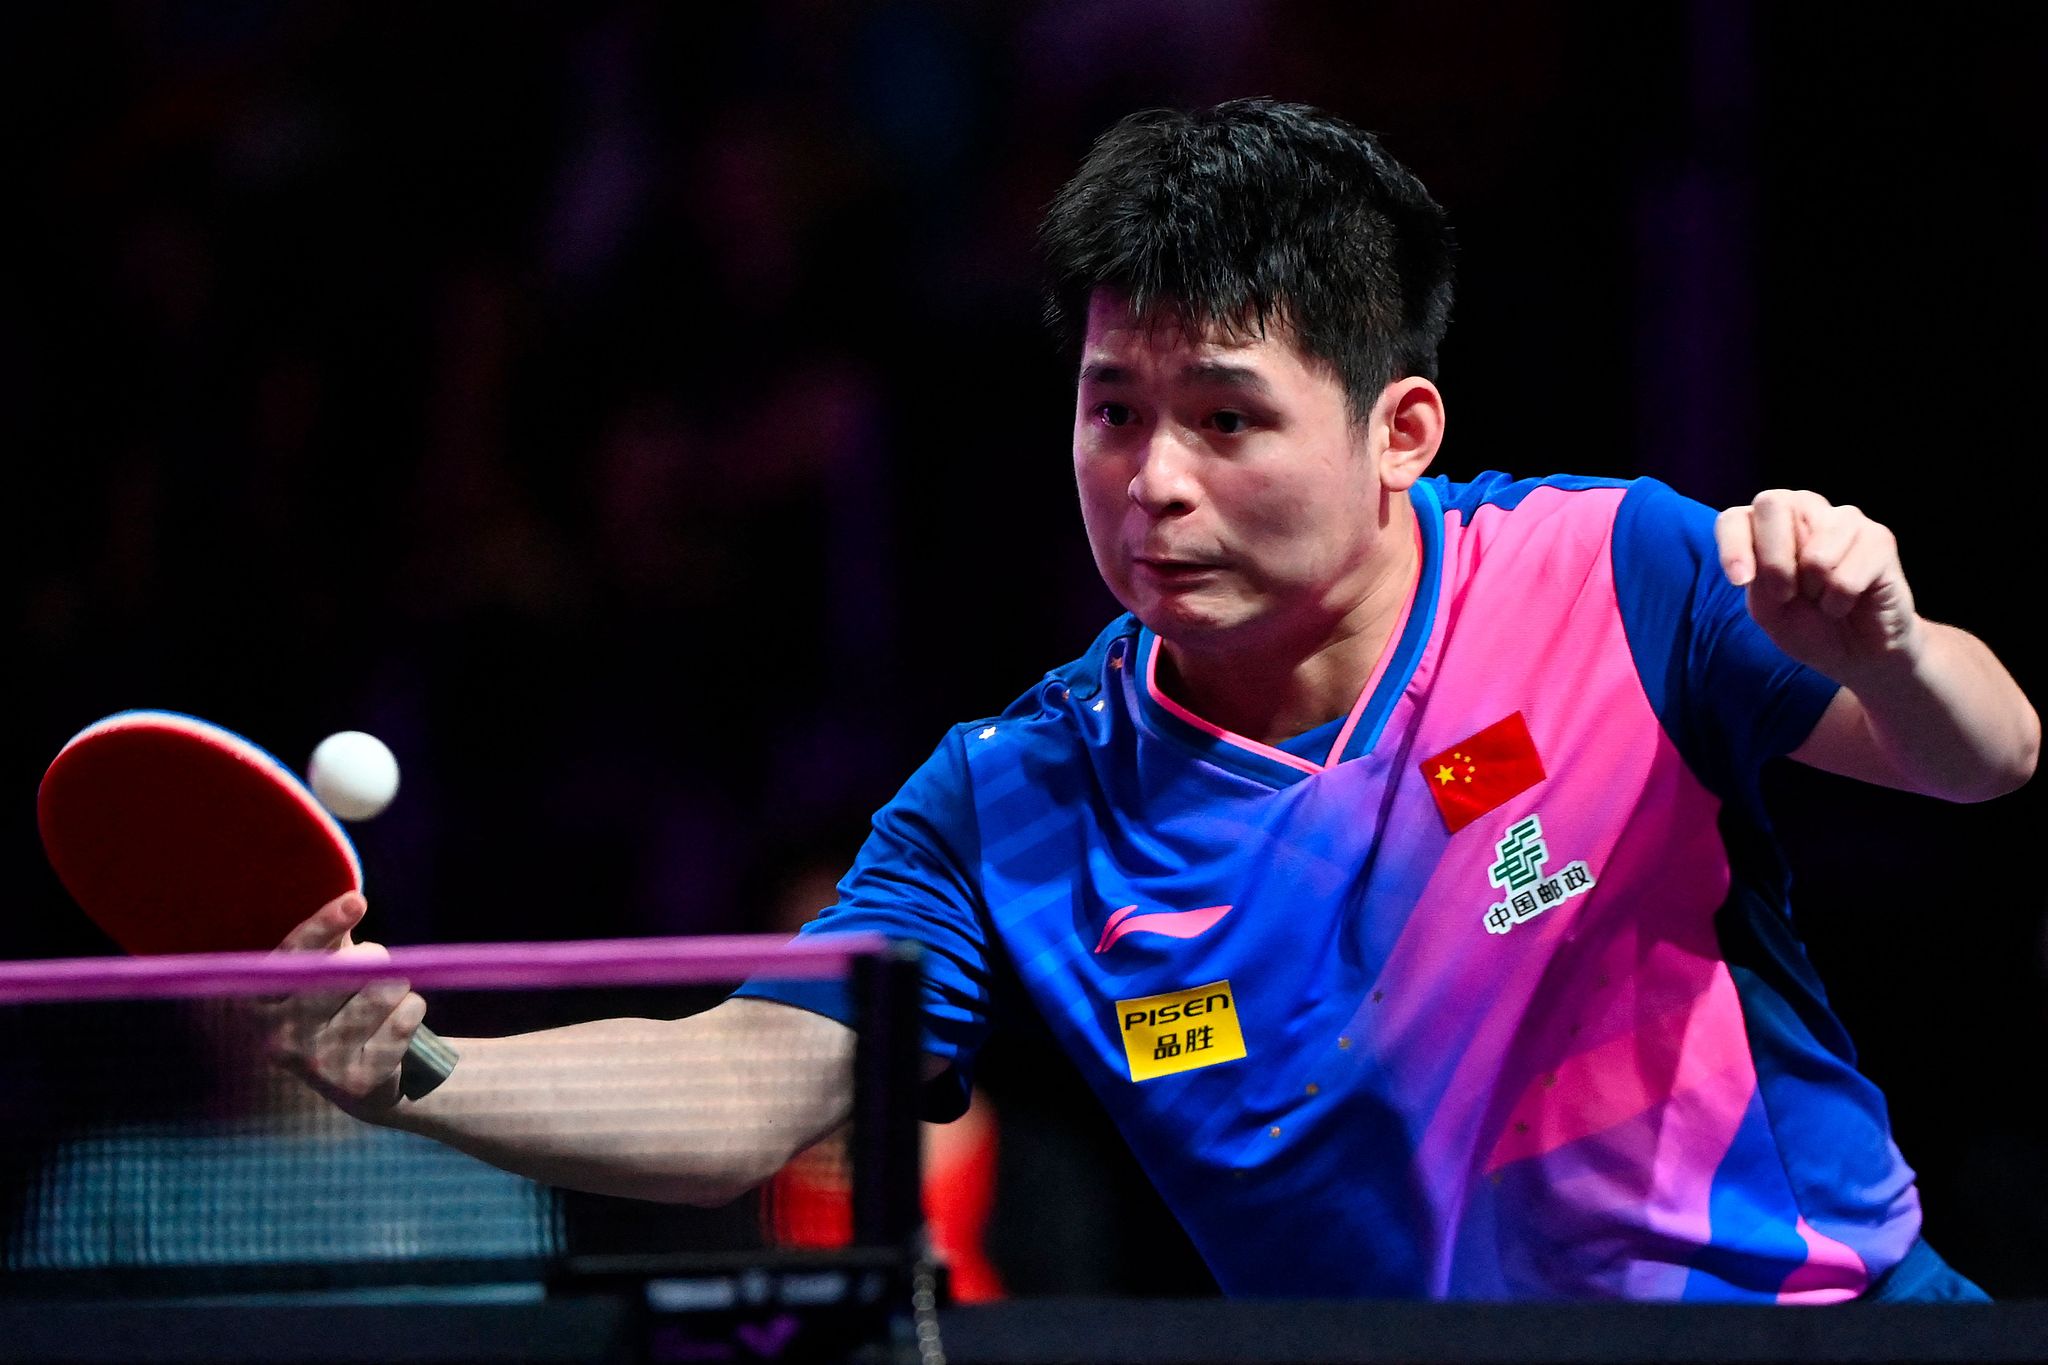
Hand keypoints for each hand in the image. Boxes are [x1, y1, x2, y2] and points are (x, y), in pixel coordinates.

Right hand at [259, 891, 425, 1114]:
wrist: (357, 1082)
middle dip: (372, 956)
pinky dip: (413, 1008)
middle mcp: (279, 1037)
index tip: (356, 902)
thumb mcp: (324, 970)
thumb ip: (331, 939)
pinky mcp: (358, 1083)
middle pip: (343, 973)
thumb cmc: (337, 1008)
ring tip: (389, 993)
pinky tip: (400, 1018)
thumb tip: (351, 903)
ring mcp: (317, 1065)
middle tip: (375, 962)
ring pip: (381, 992)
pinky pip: (404, 1020)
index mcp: (260, 1002)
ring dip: (397, 984)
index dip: (324, 925)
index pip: (294, 956)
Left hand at [1715, 489, 1923, 685]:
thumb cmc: (1809, 626)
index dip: (1732, 547)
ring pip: (1815, 552)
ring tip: (1824, 597)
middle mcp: (1806, 510)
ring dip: (1814, 590)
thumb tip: (1761, 560)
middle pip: (1772, 504)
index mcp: (1768, 525)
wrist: (1858, 650)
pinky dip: (1839, 602)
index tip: (1741, 582)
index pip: (1735, 518)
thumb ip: (1758, 580)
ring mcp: (1845, 519)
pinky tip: (1848, 601)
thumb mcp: (1768, 610)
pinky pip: (1846, 577)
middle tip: (1786, 595)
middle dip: (1773, 562)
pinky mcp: (1879, 538)